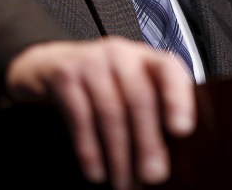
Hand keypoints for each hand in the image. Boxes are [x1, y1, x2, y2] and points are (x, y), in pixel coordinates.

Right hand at [5, 37, 195, 189]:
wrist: (49, 65)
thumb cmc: (102, 84)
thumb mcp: (129, 88)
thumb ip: (152, 112)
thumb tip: (167, 159)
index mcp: (146, 59)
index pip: (169, 70)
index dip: (178, 98)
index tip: (182, 129)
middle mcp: (121, 54)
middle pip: (139, 98)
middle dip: (147, 141)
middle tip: (154, 175)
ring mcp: (91, 62)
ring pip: (110, 112)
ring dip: (119, 154)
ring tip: (124, 183)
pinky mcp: (65, 76)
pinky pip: (80, 117)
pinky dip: (90, 150)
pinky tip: (96, 172)